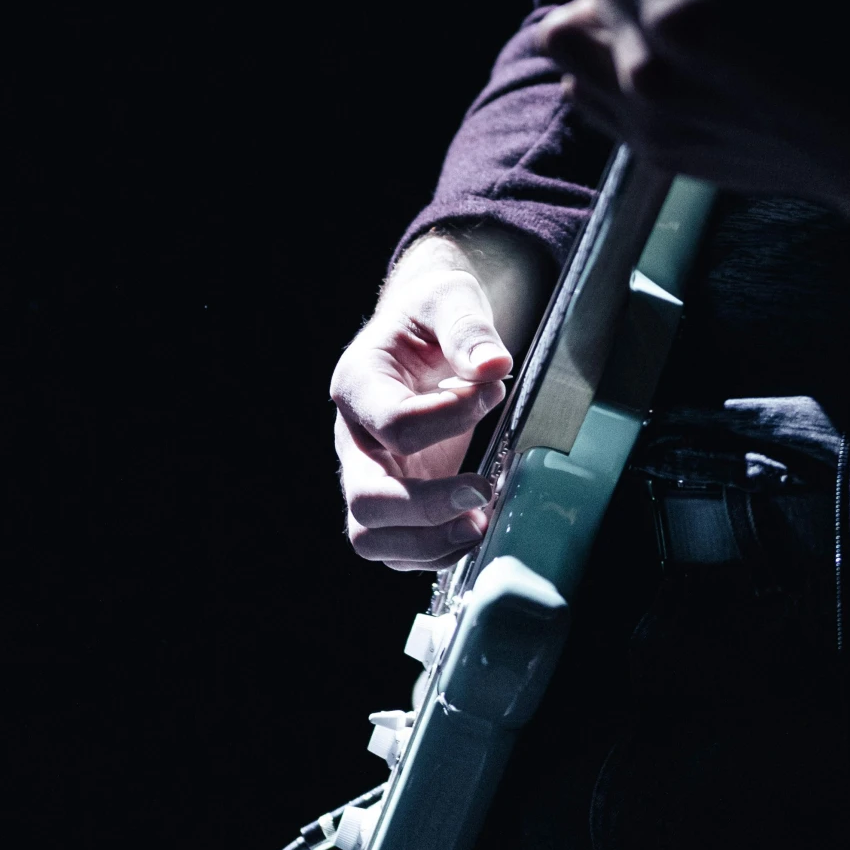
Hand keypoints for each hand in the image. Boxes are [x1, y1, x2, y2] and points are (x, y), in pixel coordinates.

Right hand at [331, 227, 547, 570]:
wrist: (424, 333)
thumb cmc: (432, 314)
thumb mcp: (449, 298)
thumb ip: (467, 327)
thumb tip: (493, 366)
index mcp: (358, 383)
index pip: (394, 423)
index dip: (451, 417)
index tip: (495, 391)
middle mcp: (354, 437)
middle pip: (366, 497)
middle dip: (427, 506)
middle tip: (483, 490)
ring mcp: (370, 472)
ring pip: (372, 536)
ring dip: (429, 542)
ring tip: (480, 523)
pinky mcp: (394, 497)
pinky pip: (398, 547)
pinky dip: (435, 551)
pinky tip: (475, 527)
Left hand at [534, 0, 849, 205]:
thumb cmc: (847, 21)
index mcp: (681, 15)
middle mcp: (650, 74)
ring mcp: (647, 120)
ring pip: (569, 45)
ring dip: (604, 20)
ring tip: (655, 17)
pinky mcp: (654, 153)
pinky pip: (587, 95)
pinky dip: (607, 70)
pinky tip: (657, 59)